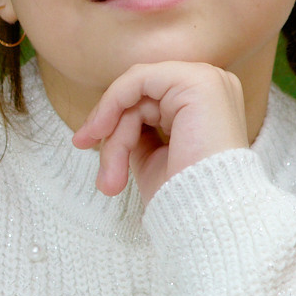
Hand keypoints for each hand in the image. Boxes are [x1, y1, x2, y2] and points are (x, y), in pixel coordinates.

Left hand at [70, 62, 248, 200]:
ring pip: (135, 93)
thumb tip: (102, 122)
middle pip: (140, 94)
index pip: (150, 97)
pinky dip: (114, 104)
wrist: (206, 215)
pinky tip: (103, 131)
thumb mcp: (151, 156)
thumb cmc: (183, 195)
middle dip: (109, 127)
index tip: (83, 142)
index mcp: (205, 103)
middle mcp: (212, 86)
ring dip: (115, 134)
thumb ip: (134, 130)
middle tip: (86, 150)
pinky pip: (138, 80)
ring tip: (112, 175)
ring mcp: (207, 80)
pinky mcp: (198, 82)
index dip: (113, 116)